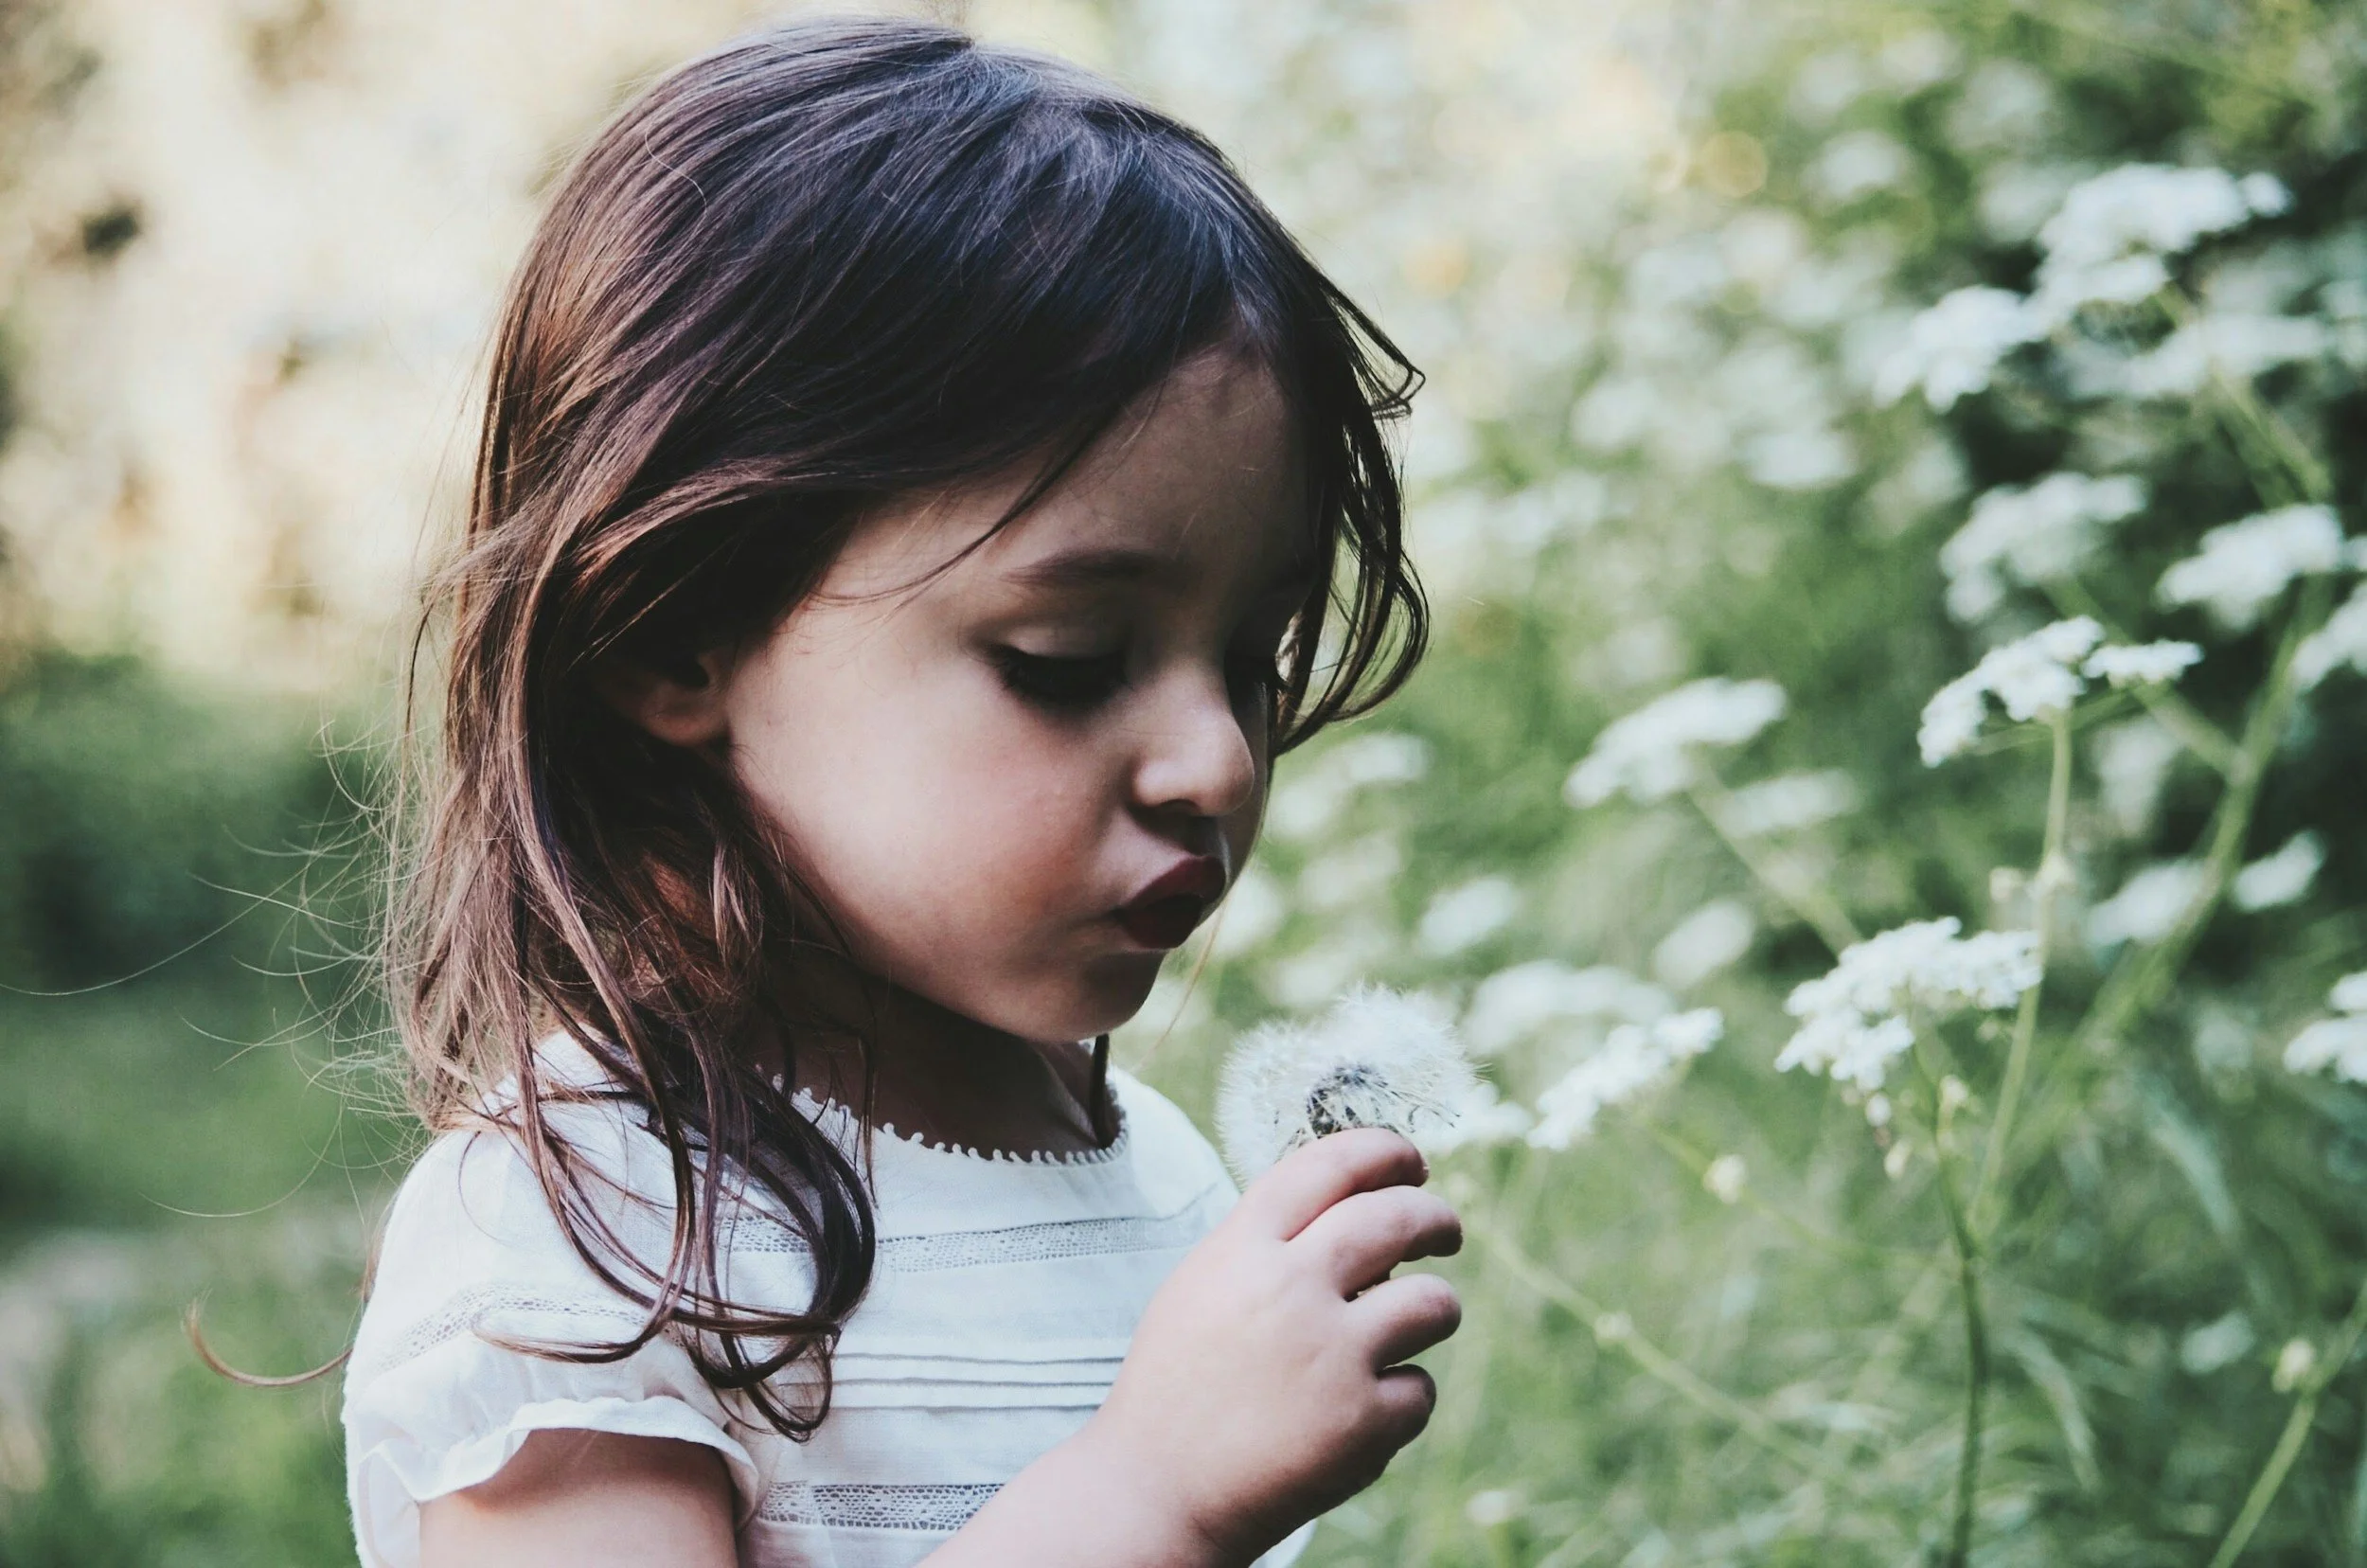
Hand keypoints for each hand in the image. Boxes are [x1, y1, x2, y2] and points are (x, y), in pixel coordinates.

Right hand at [1083, 1129, 1463, 1563]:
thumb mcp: (1203, 1288)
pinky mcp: (1362, 1423)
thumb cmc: (1179, 1386)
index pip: (1330, 1165)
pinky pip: (1420, 1389)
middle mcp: (1289, 1289)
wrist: (1156, 1490)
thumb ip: (1271, 1246)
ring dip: (1438, 1308)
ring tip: (1423, 1321)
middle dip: (1435, 1217)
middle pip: (1396, 1218)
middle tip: (1445, 1230)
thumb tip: (1364, 1214)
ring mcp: (1331, 1356)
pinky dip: (1403, 1399)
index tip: (1410, 1160)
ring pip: (1433, 1303)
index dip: (1383, 1150)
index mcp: (1242, 1249)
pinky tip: (1366, 1411)